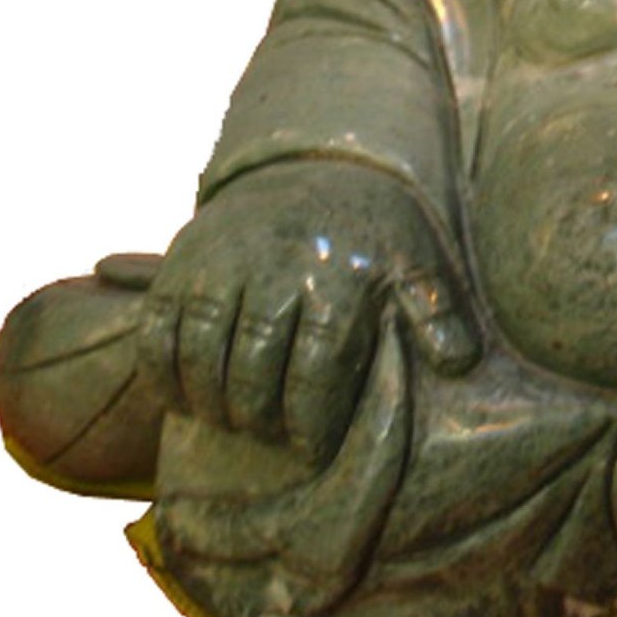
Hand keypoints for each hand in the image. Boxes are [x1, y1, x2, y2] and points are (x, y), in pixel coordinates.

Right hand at [138, 162, 479, 459]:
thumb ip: (438, 314)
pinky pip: (158, 333)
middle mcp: (275, 267)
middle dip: (261, 421)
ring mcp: (221, 262)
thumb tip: (458, 363)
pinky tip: (187, 398)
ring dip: (213, 406)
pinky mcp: (182, 261)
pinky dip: (165, 375)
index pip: (314, 373)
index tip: (312, 449)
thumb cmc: (372, 233)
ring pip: (201, 358)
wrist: (314, 167)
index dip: (311, 424)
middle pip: (252, 373)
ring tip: (234, 423)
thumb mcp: (418, 263)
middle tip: (271, 439)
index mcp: (337, 276)